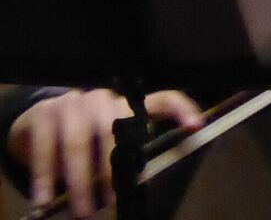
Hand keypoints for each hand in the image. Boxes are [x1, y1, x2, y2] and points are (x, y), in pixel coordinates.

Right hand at [5, 89, 202, 217]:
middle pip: (113, 128)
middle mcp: (104, 99)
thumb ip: (126, 158)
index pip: (162, 100)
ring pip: (78, 140)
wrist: (35, 124)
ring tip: (83, 211)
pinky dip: (45, 175)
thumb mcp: (106, 147)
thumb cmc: (83, 141)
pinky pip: (46, 146)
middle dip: (111, 168)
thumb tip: (138, 186)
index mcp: (127, 106)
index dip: (181, 109)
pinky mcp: (44, 113)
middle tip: (112, 200)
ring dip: (79, 179)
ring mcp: (73, 102)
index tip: (196, 126)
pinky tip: (44, 198)